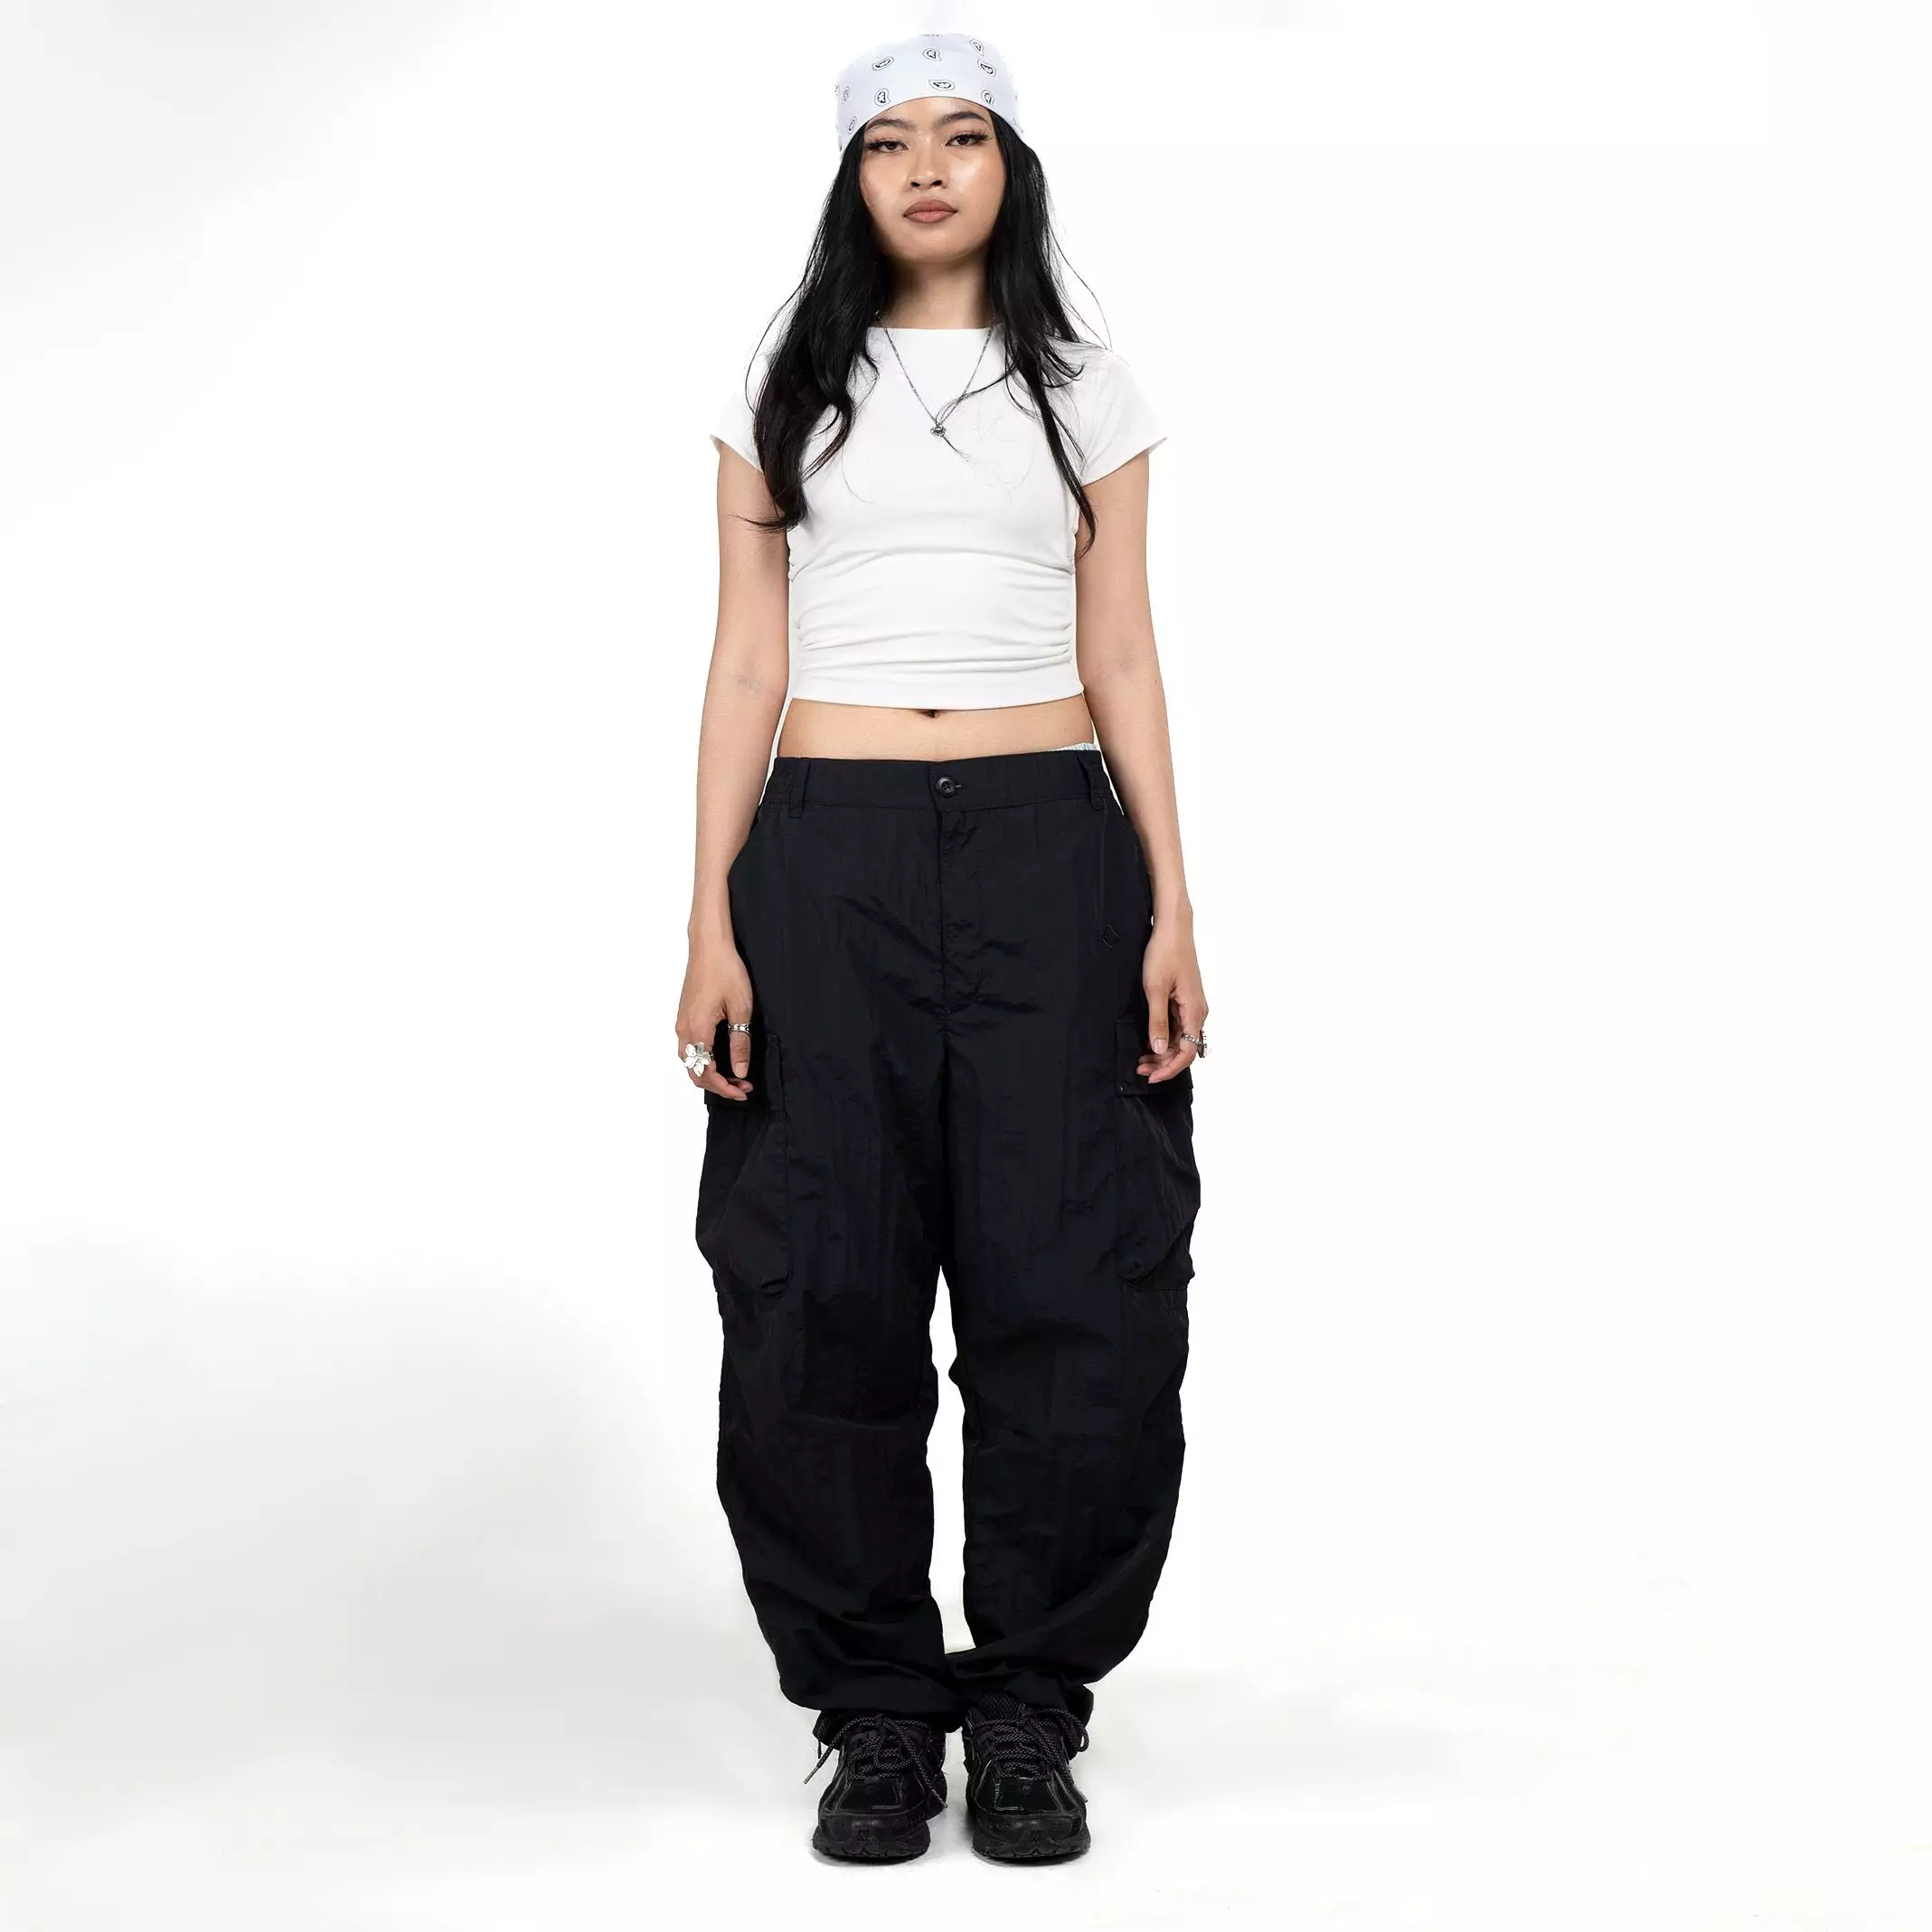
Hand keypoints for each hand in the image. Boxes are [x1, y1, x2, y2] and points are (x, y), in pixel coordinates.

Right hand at [677, 936, 755, 1100]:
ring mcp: (681, 1022)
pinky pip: (688, 1047)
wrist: (709, 945)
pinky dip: (702, 1060)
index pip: (706, 1072)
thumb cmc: (726, 970)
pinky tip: (719, 1058)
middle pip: (693, 1071)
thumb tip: (739, 1072)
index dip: (724, 1087)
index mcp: (697, 1030)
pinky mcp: (684, 1016)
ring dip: (708, 1073)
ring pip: (689, 1061)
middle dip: (717, 1084)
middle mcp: (684, 1029)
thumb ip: (739, 1043)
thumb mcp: (741, 1009)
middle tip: (741, 1087)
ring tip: (733, 1076)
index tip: (743, 1091)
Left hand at [1138, 911, 1205, 1083]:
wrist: (1172, 929)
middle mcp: (1197, 1012)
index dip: (1170, 1068)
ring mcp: (1192, 1006)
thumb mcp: (1155, 989)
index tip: (1152, 1076)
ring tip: (1142, 1059)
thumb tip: (1160, 1049)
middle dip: (1164, 1063)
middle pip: (1185, 1049)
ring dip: (1163, 1053)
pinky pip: (1178, 1027)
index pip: (1188, 1052)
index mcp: (1194, 1011)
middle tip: (1140, 1069)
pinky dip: (1165, 1038)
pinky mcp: (1185, 1000)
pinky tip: (1149, 1042)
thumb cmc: (1165, 953)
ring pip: (1181, 1039)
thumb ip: (1158, 1022)